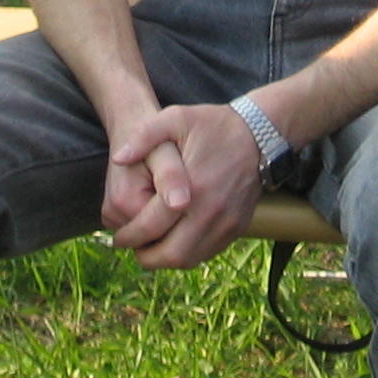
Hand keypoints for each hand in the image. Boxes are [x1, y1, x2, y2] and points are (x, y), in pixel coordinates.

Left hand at [106, 103, 264, 269]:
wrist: (261, 134)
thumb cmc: (214, 124)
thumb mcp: (176, 118)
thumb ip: (144, 136)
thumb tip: (119, 158)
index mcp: (192, 188)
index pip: (153, 227)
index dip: (129, 237)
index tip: (117, 238)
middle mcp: (211, 213)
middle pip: (172, 255)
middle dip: (147, 257)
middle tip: (132, 248)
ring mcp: (227, 223)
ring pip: (191, 259)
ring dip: (167, 259)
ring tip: (150, 247)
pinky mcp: (237, 227)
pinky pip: (208, 252)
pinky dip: (188, 254)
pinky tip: (174, 241)